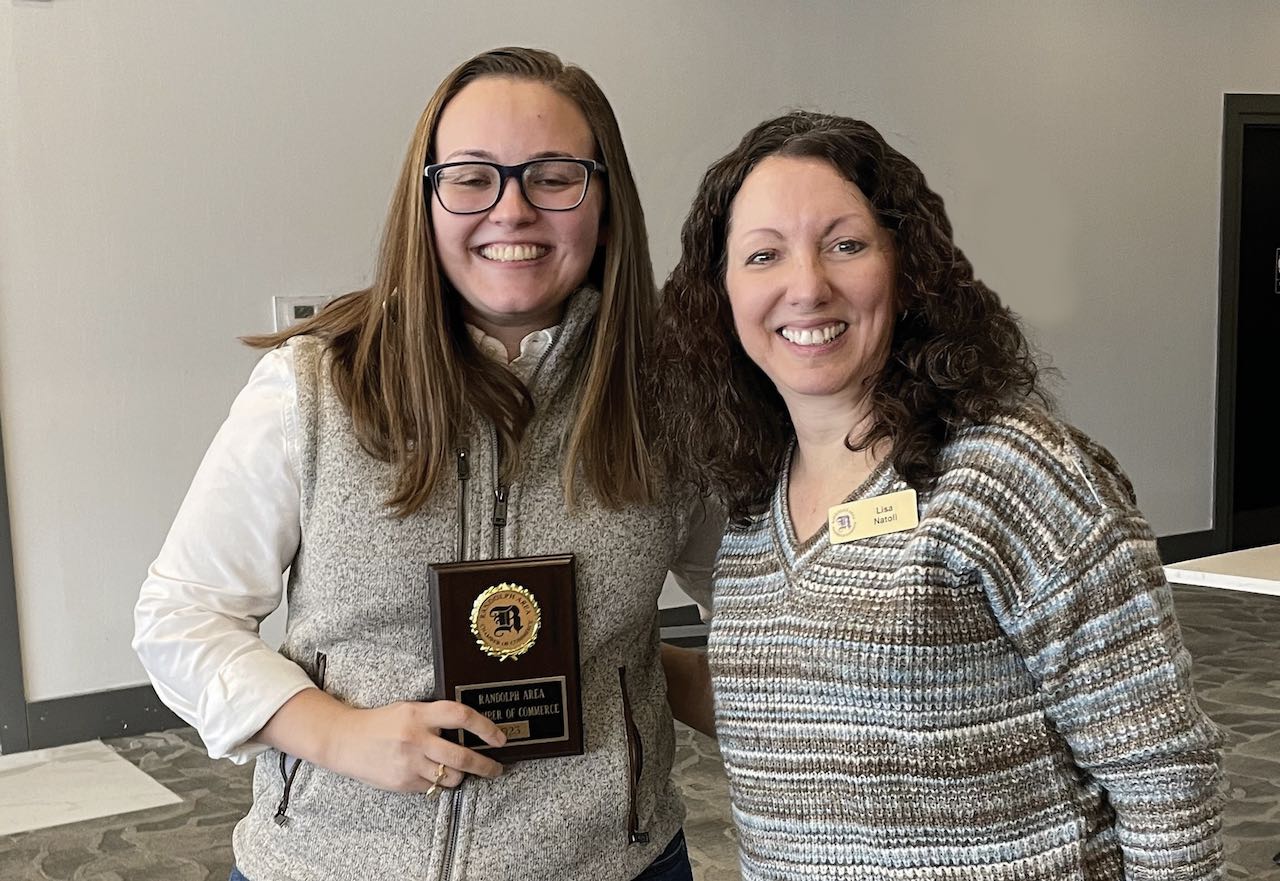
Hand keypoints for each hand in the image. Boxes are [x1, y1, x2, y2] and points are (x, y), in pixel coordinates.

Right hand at [322, 700, 506, 792]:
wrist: (345, 741)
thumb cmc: (381, 723)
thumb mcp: (409, 710)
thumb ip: (435, 717)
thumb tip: (469, 729)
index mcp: (419, 714)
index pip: (461, 716)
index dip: (485, 727)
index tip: (499, 738)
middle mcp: (415, 738)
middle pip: (461, 756)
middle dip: (485, 765)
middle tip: (496, 768)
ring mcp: (409, 763)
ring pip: (451, 777)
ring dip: (461, 776)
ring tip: (461, 771)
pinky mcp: (403, 783)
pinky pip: (432, 787)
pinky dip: (438, 783)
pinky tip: (431, 774)